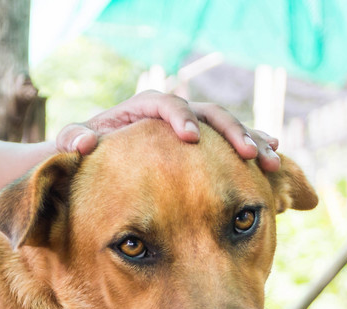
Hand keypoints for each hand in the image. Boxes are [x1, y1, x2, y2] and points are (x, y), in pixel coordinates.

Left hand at [55, 90, 280, 170]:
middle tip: (247, 153)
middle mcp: (175, 115)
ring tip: (271, 162)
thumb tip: (85, 143)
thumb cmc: (88, 151)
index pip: (168, 105)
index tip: (189, 138)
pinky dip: (253, 153)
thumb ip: (74, 139)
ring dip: (252, 143)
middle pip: (209, 114)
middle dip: (230, 132)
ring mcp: (194, 130)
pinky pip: (233, 148)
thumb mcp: (75, 143)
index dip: (180, 118)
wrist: (101, 160)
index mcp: (146, 108)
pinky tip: (272, 165)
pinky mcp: (205, 149)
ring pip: (229, 130)